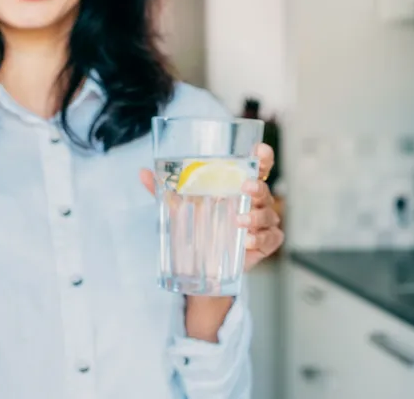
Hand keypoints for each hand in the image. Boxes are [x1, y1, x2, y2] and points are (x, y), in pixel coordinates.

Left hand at [139, 143, 283, 272]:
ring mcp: (263, 222)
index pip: (259, 167)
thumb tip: (143, 173)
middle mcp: (255, 201)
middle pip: (264, 189)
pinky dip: (260, 239)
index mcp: (239, 187)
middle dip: (258, 186)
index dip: (263, 156)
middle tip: (245, 187)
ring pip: (268, 214)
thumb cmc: (199, 224)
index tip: (259, 150)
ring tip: (240, 221)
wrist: (205, 263)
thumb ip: (163, 190)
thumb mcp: (180, 206)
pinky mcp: (265, 243)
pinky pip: (270, 238)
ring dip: (256, 216)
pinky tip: (246, 240)